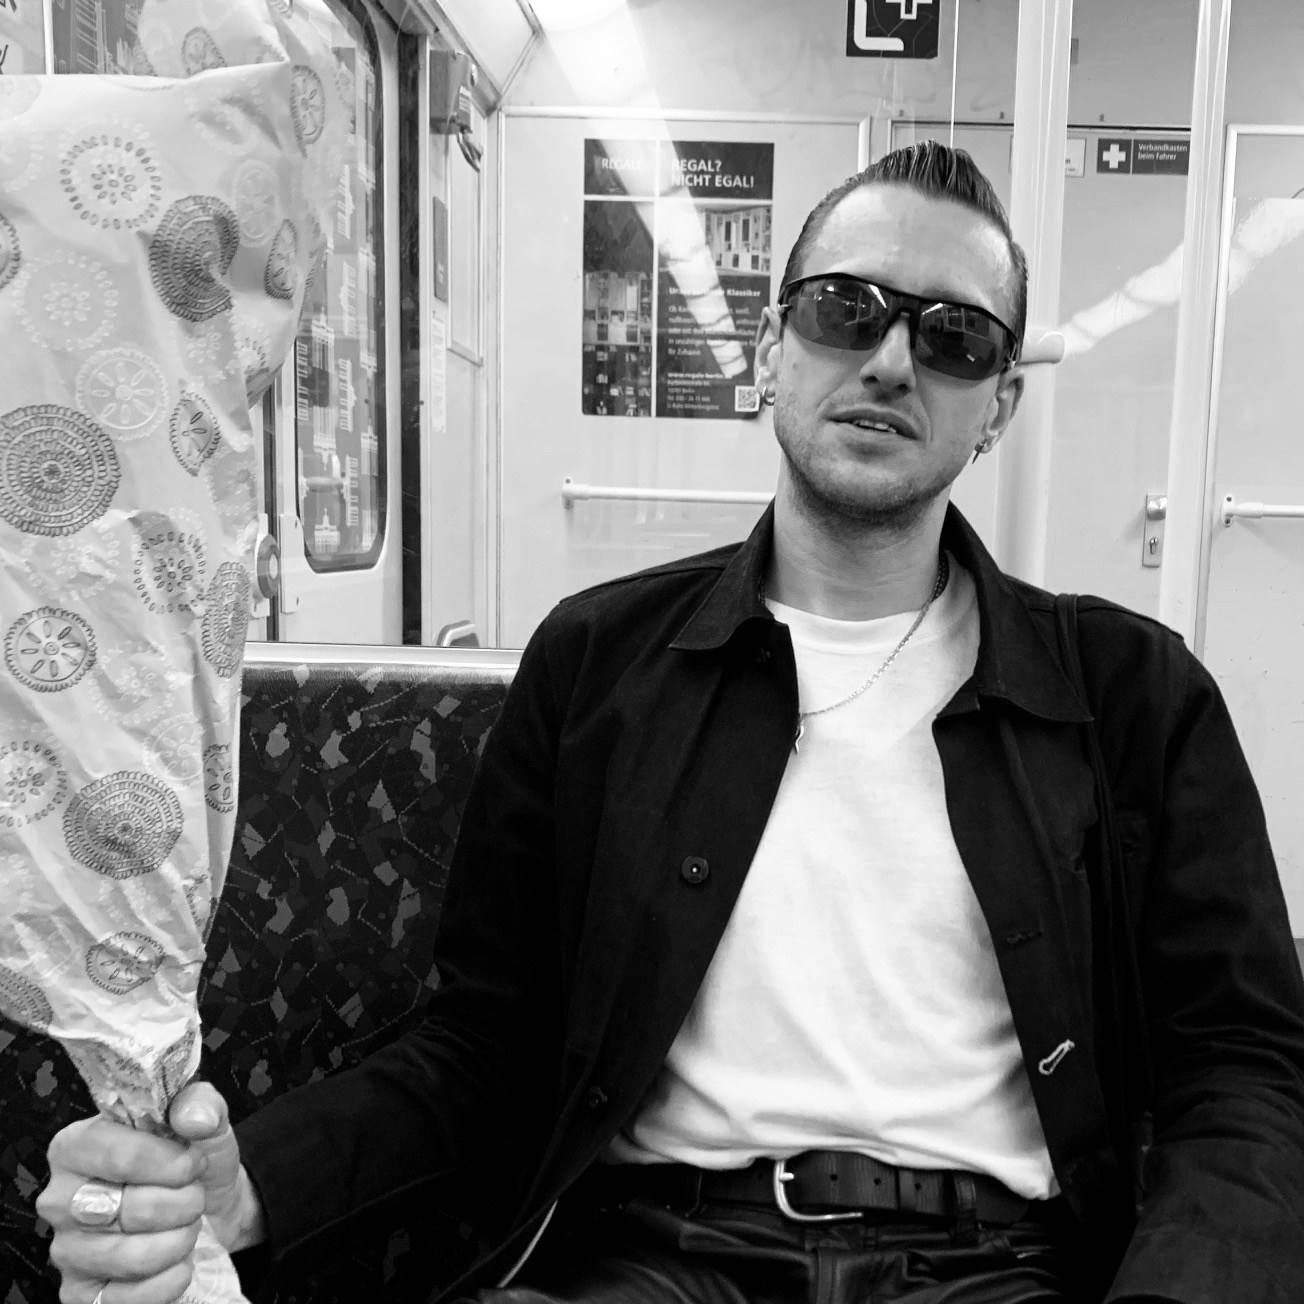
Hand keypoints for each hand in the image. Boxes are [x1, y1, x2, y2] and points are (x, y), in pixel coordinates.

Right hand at [38, 1081, 263, 1303]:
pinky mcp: (80, 1294)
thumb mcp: (203, 1119)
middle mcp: (61, 1199)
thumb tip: (193, 1116)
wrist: (207, 1206)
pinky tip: (177, 1260)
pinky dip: (169, 1280)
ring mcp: (67, 1251)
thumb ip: (200, 1103)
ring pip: (132, 1257)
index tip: (194, 1162)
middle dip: (183, 1203)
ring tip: (186, 1224)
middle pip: (130, 1209)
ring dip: (179, 1240)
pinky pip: (129, 1299)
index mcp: (77, 1145)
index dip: (171, 1162)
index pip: (120, 1156)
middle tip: (194, 1196)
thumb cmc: (190, 1159)